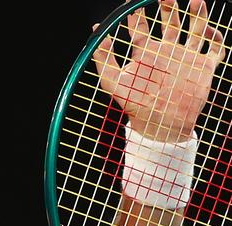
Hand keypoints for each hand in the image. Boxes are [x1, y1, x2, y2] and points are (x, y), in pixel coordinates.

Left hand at [93, 0, 224, 141]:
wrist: (160, 125)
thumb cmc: (135, 105)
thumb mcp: (112, 81)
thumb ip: (103, 58)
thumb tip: (96, 33)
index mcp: (145, 53)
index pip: (140, 26)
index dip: (136, 14)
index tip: (132, 3)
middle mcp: (166, 52)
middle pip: (169, 21)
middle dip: (168, 6)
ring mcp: (186, 58)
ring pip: (195, 28)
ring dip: (197, 14)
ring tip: (195, 1)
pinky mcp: (203, 67)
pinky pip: (215, 48)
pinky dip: (216, 36)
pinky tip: (210, 29)